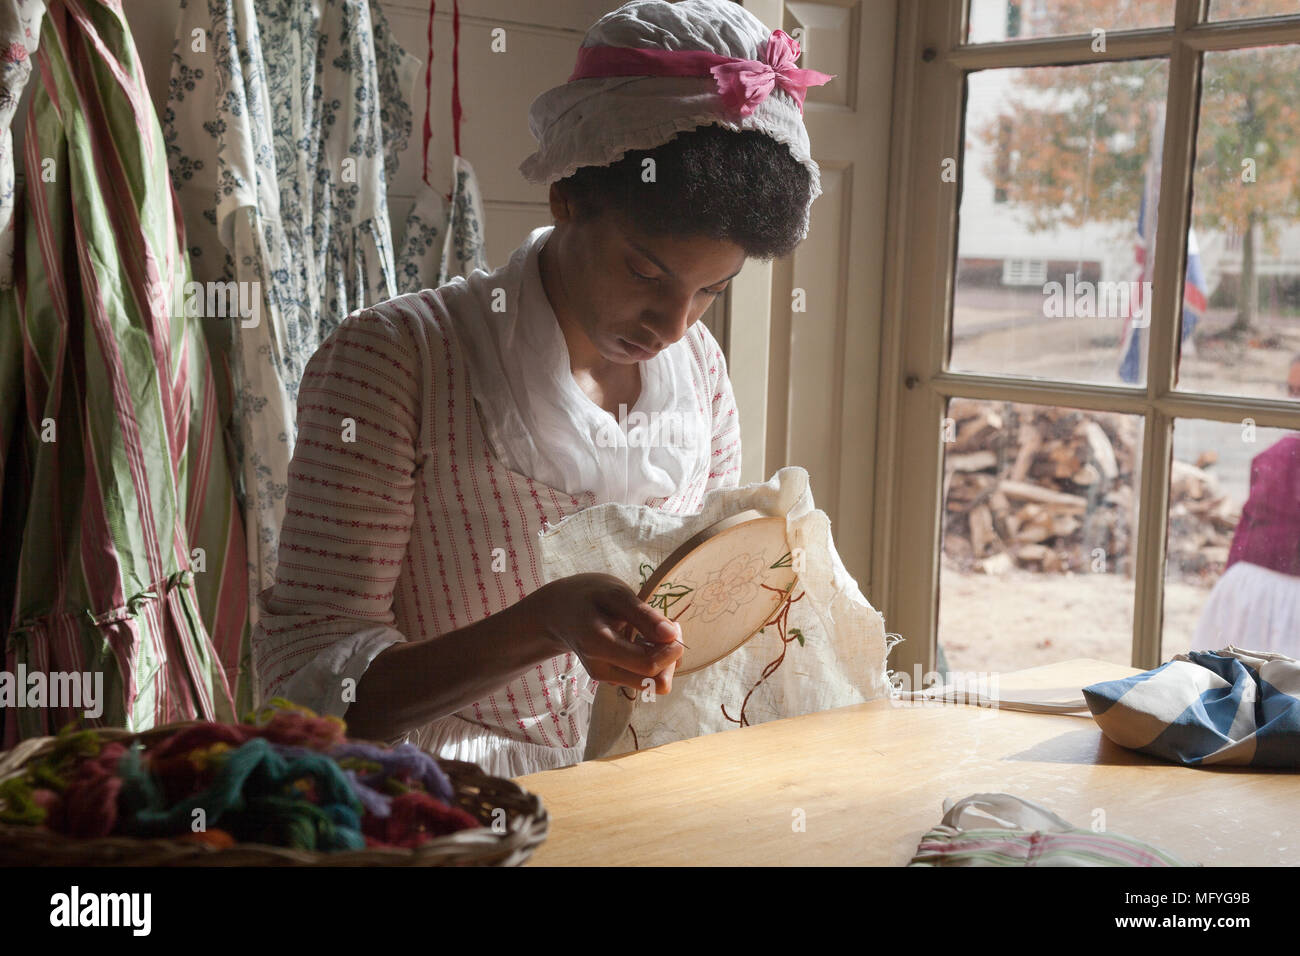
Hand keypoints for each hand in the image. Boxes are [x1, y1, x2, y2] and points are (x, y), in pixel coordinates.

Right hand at [523, 573, 682, 695]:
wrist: (558, 612)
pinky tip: (643, 639)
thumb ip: (642, 614)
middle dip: (670, 658)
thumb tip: (672, 635)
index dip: (671, 651)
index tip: (674, 625)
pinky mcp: (612, 677)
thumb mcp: (614, 593)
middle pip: (653, 682)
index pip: (648, 665)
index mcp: (599, 645)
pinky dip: (652, 660)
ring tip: (654, 631)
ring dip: (663, 660)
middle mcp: (601, 669)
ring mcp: (606, 677)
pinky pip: (642, 678)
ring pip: (651, 684)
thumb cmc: (587, 596)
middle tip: (669, 627)